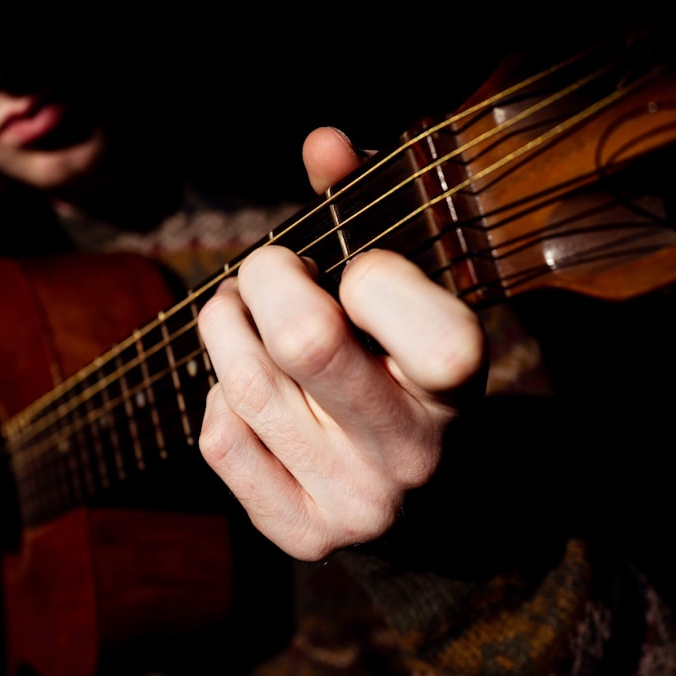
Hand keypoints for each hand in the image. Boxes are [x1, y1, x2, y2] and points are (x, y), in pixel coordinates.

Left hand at [197, 127, 483, 560]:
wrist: (428, 498)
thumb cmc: (407, 366)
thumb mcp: (412, 293)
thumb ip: (369, 209)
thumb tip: (323, 142)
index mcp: (456, 382)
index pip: (402, 304)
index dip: (368, 273)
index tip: (360, 277)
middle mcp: (412, 451)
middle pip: (304, 342)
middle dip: (266, 279)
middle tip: (268, 270)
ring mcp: (357, 502)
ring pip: (245, 387)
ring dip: (224, 327)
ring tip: (237, 311)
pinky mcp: (303, 533)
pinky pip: (221, 441)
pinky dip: (219, 397)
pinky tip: (247, 388)